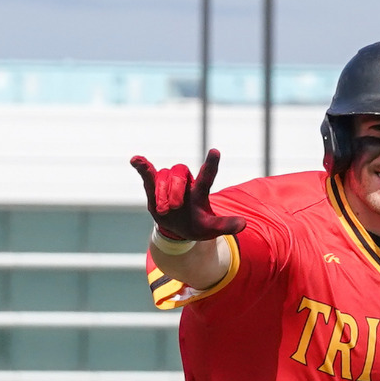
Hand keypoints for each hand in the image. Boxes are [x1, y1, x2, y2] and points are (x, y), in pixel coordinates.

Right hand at [128, 149, 244, 241]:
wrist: (177, 228)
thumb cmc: (196, 226)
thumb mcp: (211, 229)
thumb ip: (225, 225)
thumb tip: (244, 224)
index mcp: (200, 192)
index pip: (207, 176)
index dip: (211, 164)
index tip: (215, 151)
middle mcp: (185, 183)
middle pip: (180, 173)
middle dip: (175, 190)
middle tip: (174, 208)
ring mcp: (169, 183)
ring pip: (163, 175)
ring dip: (161, 193)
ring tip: (164, 211)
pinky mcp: (153, 185)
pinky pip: (147, 172)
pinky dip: (142, 166)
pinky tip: (135, 159)